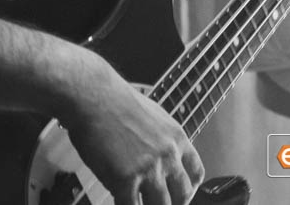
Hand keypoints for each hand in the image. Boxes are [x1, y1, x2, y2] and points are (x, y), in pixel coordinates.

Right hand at [63, 53, 203, 204]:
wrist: (93, 95)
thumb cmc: (114, 100)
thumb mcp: (152, 114)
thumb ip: (161, 138)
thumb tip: (158, 154)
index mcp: (175, 138)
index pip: (196, 173)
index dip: (189, 189)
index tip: (180, 195)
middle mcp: (167, 155)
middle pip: (183, 196)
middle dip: (172, 204)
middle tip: (157, 203)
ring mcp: (148, 169)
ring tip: (136, 201)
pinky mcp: (126, 180)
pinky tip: (118, 201)